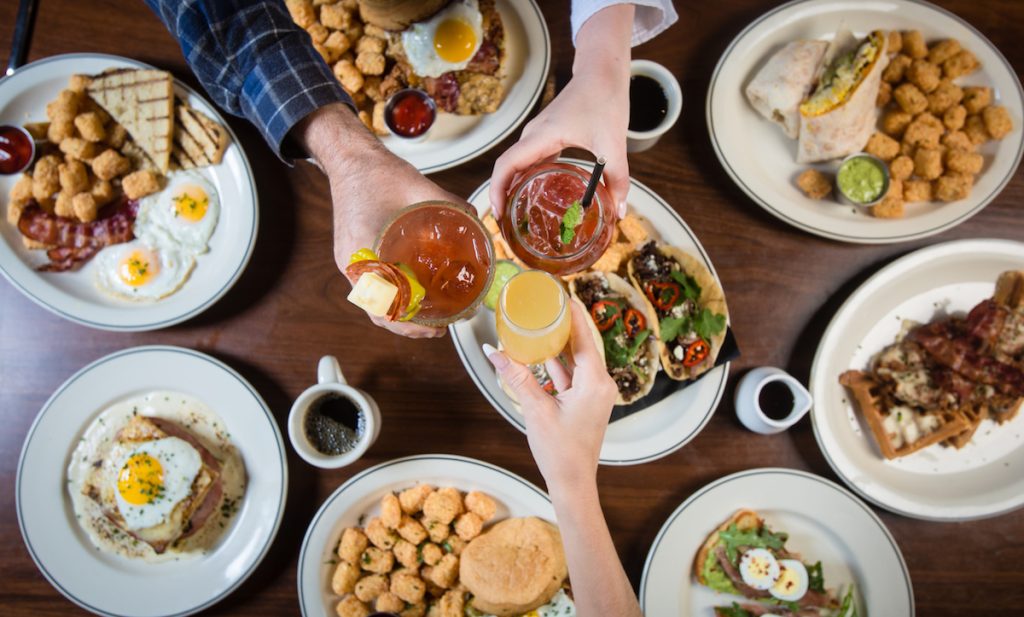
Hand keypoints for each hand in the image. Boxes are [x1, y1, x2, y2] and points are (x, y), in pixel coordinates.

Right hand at [295, 103, 470, 337]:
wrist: (349, 158)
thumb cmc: (375, 172)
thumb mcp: (418, 188)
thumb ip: (450, 205)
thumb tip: (476, 220)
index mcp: (362, 253)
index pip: (381, 306)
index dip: (407, 325)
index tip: (432, 328)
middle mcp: (353, 262)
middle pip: (378, 311)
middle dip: (409, 326)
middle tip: (439, 327)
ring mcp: (351, 260)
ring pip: (375, 302)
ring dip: (400, 314)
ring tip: (429, 316)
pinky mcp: (354, 254)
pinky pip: (372, 285)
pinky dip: (392, 297)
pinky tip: (413, 294)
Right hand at [484, 300, 616, 490]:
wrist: (572, 483)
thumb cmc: (559, 450)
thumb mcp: (535, 409)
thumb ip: (516, 376)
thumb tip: (493, 351)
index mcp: (595, 381)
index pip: (585, 336)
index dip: (574, 312)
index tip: (563, 293)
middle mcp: (601, 383)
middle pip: (582, 344)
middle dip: (565, 324)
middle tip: (548, 303)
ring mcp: (595, 393)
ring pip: (577, 359)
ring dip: (559, 344)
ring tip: (542, 321)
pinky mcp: (588, 402)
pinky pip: (574, 375)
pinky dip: (558, 364)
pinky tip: (541, 352)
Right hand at [489, 5, 633, 219]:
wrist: (602, 73)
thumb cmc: (604, 100)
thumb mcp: (614, 144)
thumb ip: (617, 179)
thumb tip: (619, 211)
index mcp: (542, 136)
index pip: (507, 165)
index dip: (497, 190)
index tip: (498, 213)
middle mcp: (533, 136)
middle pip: (507, 168)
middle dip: (502, 196)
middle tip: (509, 227)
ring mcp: (538, 135)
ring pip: (516, 165)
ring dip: (512, 188)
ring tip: (518, 217)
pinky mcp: (546, 136)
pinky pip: (529, 160)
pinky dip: (526, 179)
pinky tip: (538, 195)